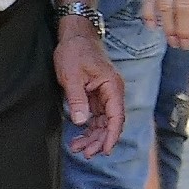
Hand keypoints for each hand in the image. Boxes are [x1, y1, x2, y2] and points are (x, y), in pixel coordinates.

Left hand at [56, 19, 123, 158]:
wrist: (75, 35)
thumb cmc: (75, 51)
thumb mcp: (71, 75)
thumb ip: (77, 99)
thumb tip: (81, 122)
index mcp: (112, 86)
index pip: (117, 116)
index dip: (112, 135)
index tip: (105, 150)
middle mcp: (112, 92)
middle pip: (111, 123)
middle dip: (99, 140)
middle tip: (85, 153)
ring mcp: (105, 94)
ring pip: (104, 122)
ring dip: (93, 136)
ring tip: (78, 148)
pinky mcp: (96, 95)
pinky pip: (96, 116)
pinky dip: (89, 127)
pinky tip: (79, 136)